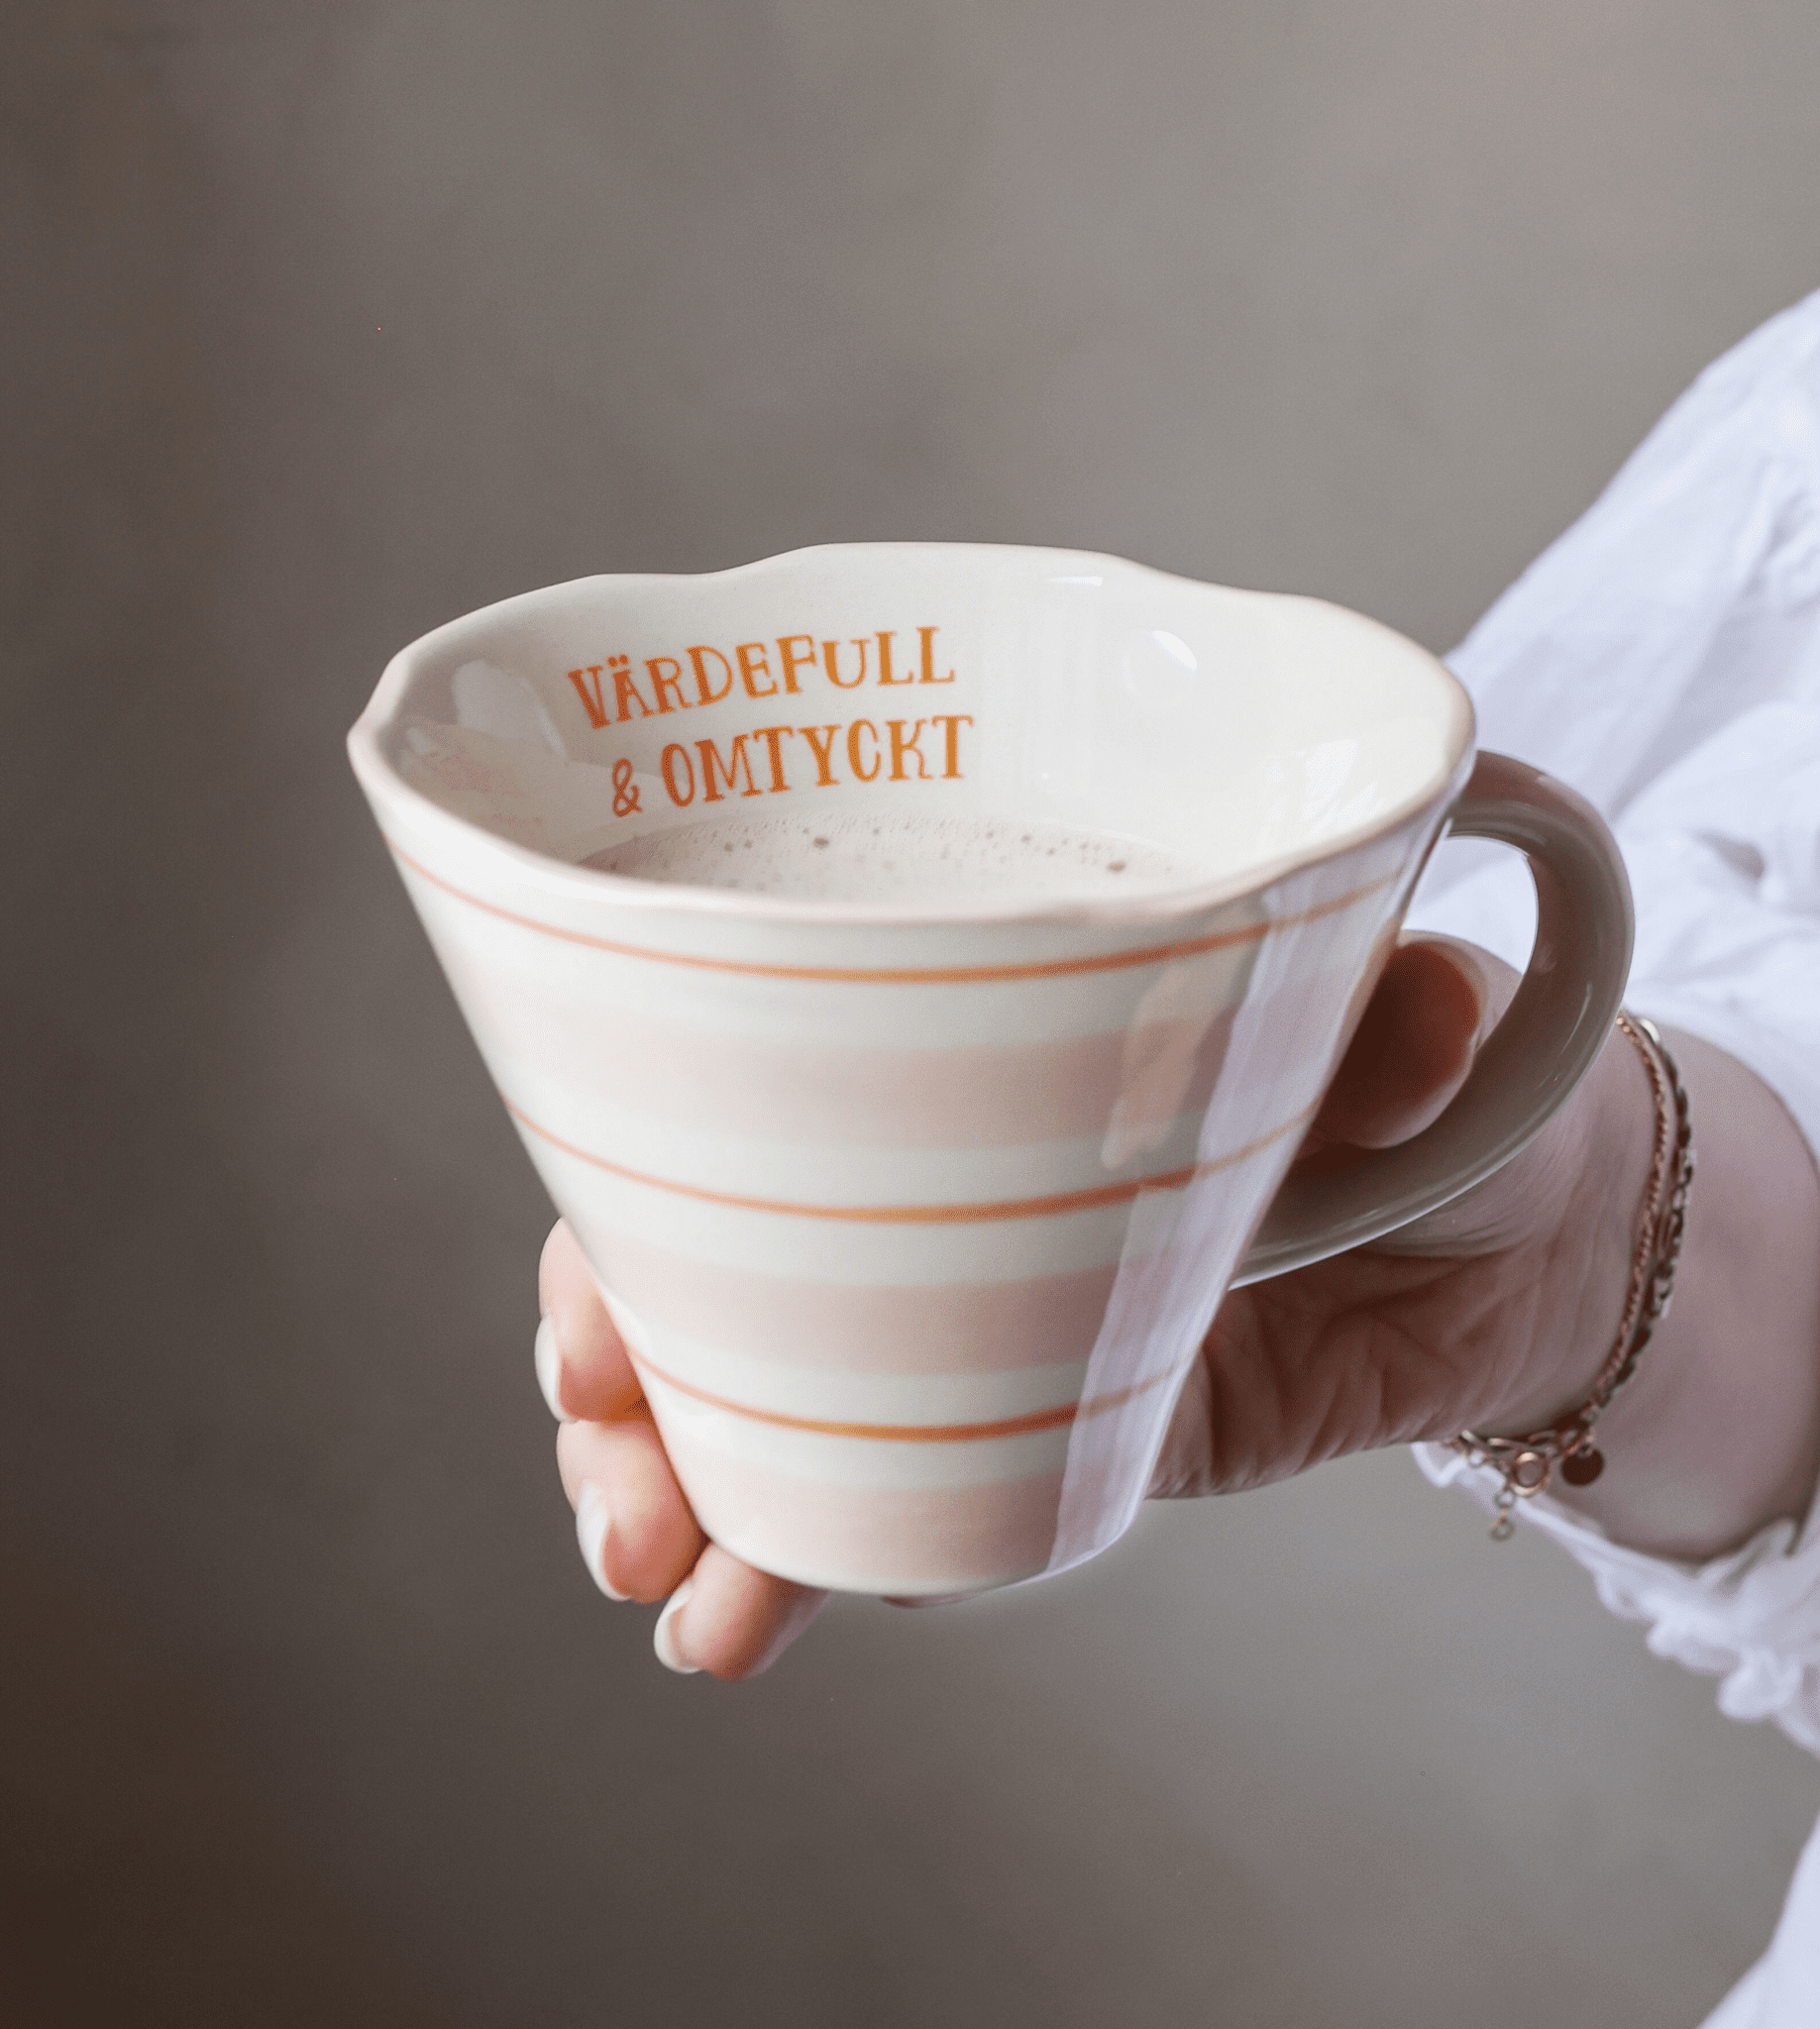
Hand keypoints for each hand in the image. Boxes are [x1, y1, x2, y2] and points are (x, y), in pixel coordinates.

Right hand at [534, 935, 1819, 1675]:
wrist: (1529, 1239)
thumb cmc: (1453, 1075)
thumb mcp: (1428, 1026)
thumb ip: (1409, 1024)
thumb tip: (1419, 1004)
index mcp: (976, 1058)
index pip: (754, 1107)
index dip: (640, 1200)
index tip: (591, 1297)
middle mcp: (940, 1194)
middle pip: (717, 1276)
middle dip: (624, 1376)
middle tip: (610, 1454)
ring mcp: (982, 1332)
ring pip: (772, 1412)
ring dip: (682, 1495)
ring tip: (662, 1579)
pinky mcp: (1049, 1450)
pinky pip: (902, 1517)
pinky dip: (811, 1571)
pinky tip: (737, 1626)